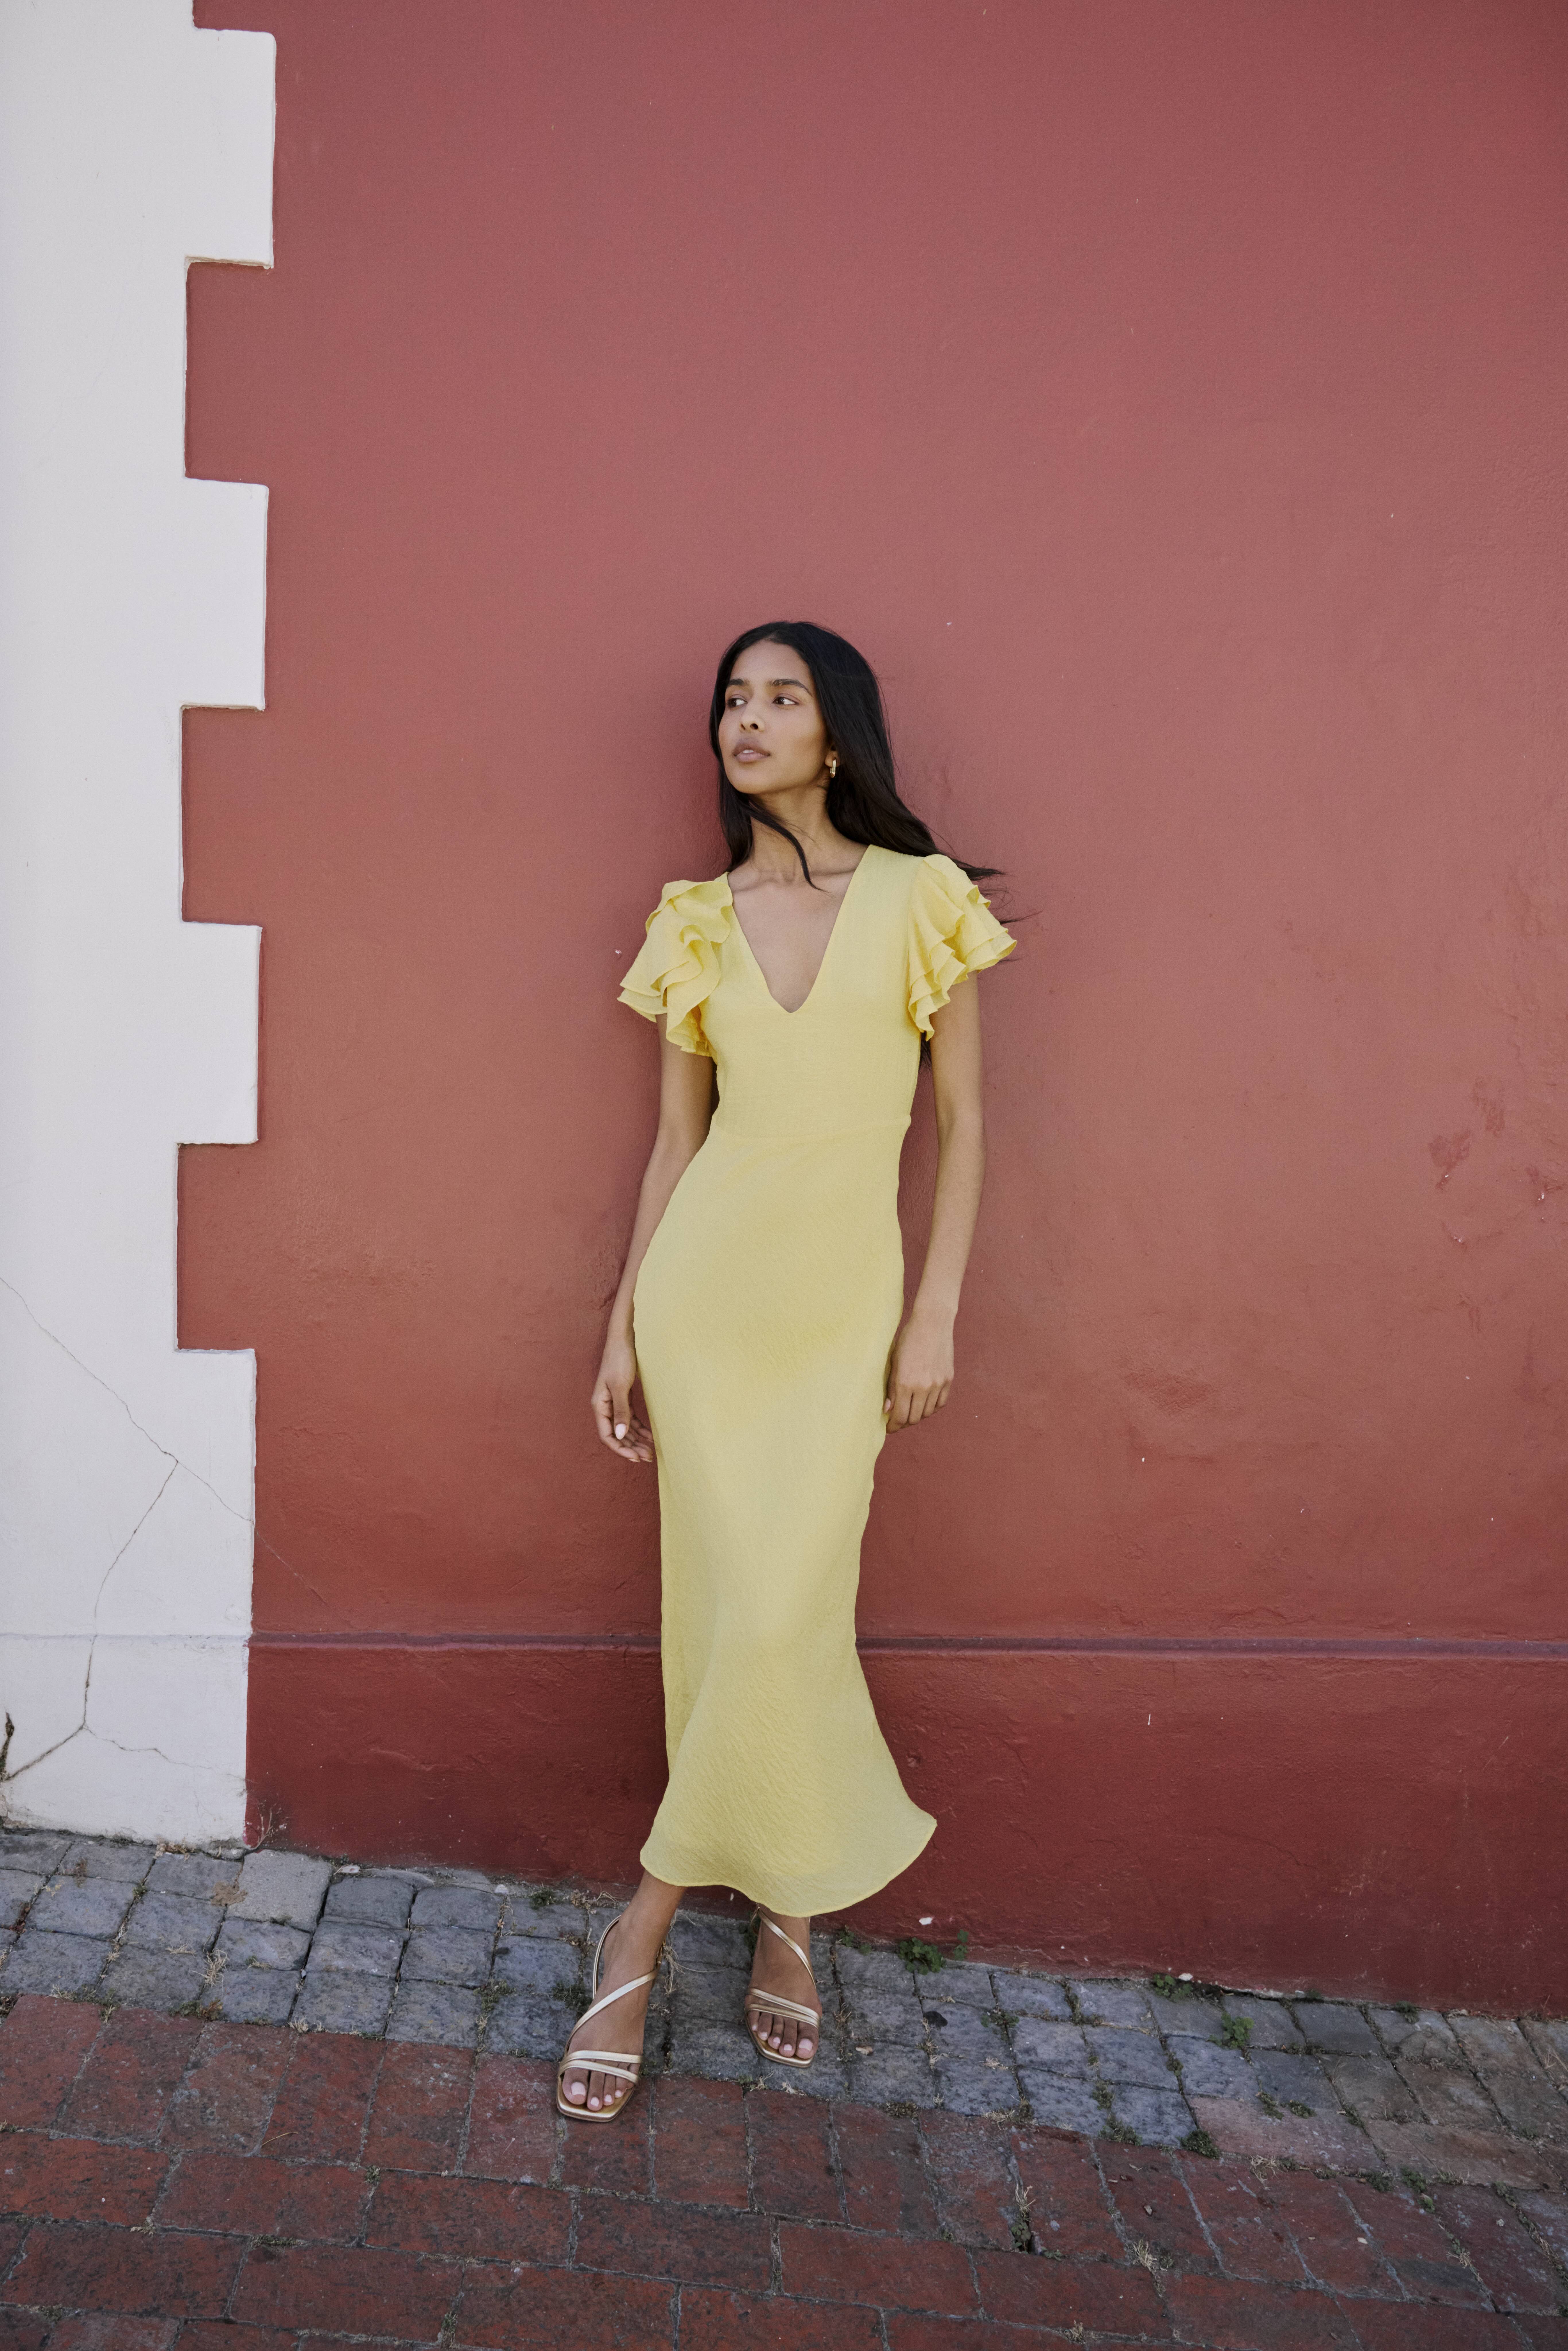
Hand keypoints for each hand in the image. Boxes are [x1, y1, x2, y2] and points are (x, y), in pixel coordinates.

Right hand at [592, 1333, 653, 1461]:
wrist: (623, 1340)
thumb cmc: (619, 1360)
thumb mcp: (620, 1386)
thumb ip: (621, 1411)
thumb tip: (620, 1435)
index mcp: (599, 1406)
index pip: (607, 1435)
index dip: (620, 1449)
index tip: (635, 1457)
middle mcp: (605, 1407)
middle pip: (617, 1434)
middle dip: (631, 1447)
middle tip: (648, 1457)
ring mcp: (614, 1402)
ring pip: (625, 1428)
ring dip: (636, 1440)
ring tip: (650, 1451)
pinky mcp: (623, 1397)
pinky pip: (631, 1418)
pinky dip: (640, 1428)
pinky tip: (650, 1435)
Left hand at [884, 1306, 954, 1431]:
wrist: (932, 1323)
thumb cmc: (908, 1340)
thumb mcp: (893, 1363)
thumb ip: (890, 1388)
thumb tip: (887, 1410)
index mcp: (905, 1383)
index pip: (899, 1416)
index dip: (893, 1426)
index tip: (889, 1428)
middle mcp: (923, 1387)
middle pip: (914, 1418)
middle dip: (904, 1422)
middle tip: (897, 1419)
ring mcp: (938, 1384)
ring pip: (927, 1413)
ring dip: (917, 1415)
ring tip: (910, 1409)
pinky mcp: (948, 1380)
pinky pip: (940, 1403)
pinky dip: (932, 1407)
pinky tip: (924, 1402)